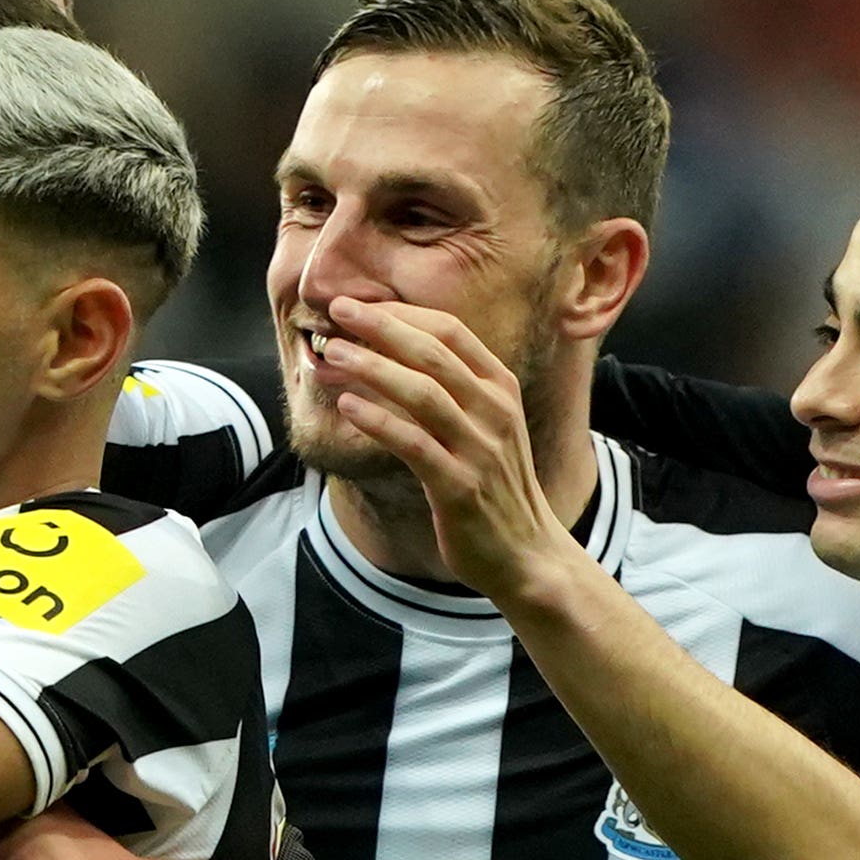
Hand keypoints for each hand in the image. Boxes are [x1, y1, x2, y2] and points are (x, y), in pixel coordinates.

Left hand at [314, 295, 584, 605]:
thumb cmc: (494, 488)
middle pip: (432, 352)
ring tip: (333, 355)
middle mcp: (495, 412)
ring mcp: (480, 449)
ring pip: (421, 393)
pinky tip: (348, 406)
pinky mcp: (460, 488)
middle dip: (381, 327)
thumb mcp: (485, 427)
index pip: (451, 332)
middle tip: (339, 310)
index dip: (402, 313)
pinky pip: (413, 444)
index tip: (361, 305)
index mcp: (501, 389)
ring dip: (372, 368)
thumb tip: (385, 358)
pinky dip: (378, 421)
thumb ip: (448, 391)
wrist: (526, 554)